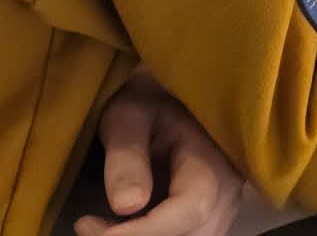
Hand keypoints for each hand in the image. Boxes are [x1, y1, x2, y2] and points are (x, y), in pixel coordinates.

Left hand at [74, 77, 241, 235]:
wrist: (169, 94)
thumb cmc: (147, 100)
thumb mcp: (127, 118)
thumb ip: (126, 158)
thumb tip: (127, 207)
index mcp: (211, 156)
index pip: (192, 208)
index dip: (144, 230)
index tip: (88, 225)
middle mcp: (228, 185)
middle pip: (197, 232)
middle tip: (88, 225)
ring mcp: (225, 202)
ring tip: (103, 227)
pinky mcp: (212, 213)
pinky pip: (192, 235)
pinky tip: (124, 228)